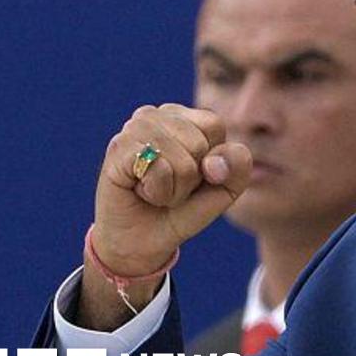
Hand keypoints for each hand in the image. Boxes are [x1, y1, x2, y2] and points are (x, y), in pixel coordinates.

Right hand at [91, 103, 250, 276]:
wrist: (144, 241)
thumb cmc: (183, 208)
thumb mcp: (224, 189)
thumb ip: (238, 167)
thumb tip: (214, 162)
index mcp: (183, 116)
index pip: (214, 125)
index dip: (211, 160)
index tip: (193, 175)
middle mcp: (155, 115)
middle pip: (198, 144)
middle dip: (190, 178)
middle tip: (170, 186)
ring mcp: (133, 129)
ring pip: (180, 160)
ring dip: (173, 188)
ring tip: (155, 190)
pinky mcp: (118, 148)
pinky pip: (159, 169)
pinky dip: (157, 191)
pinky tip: (140, 191)